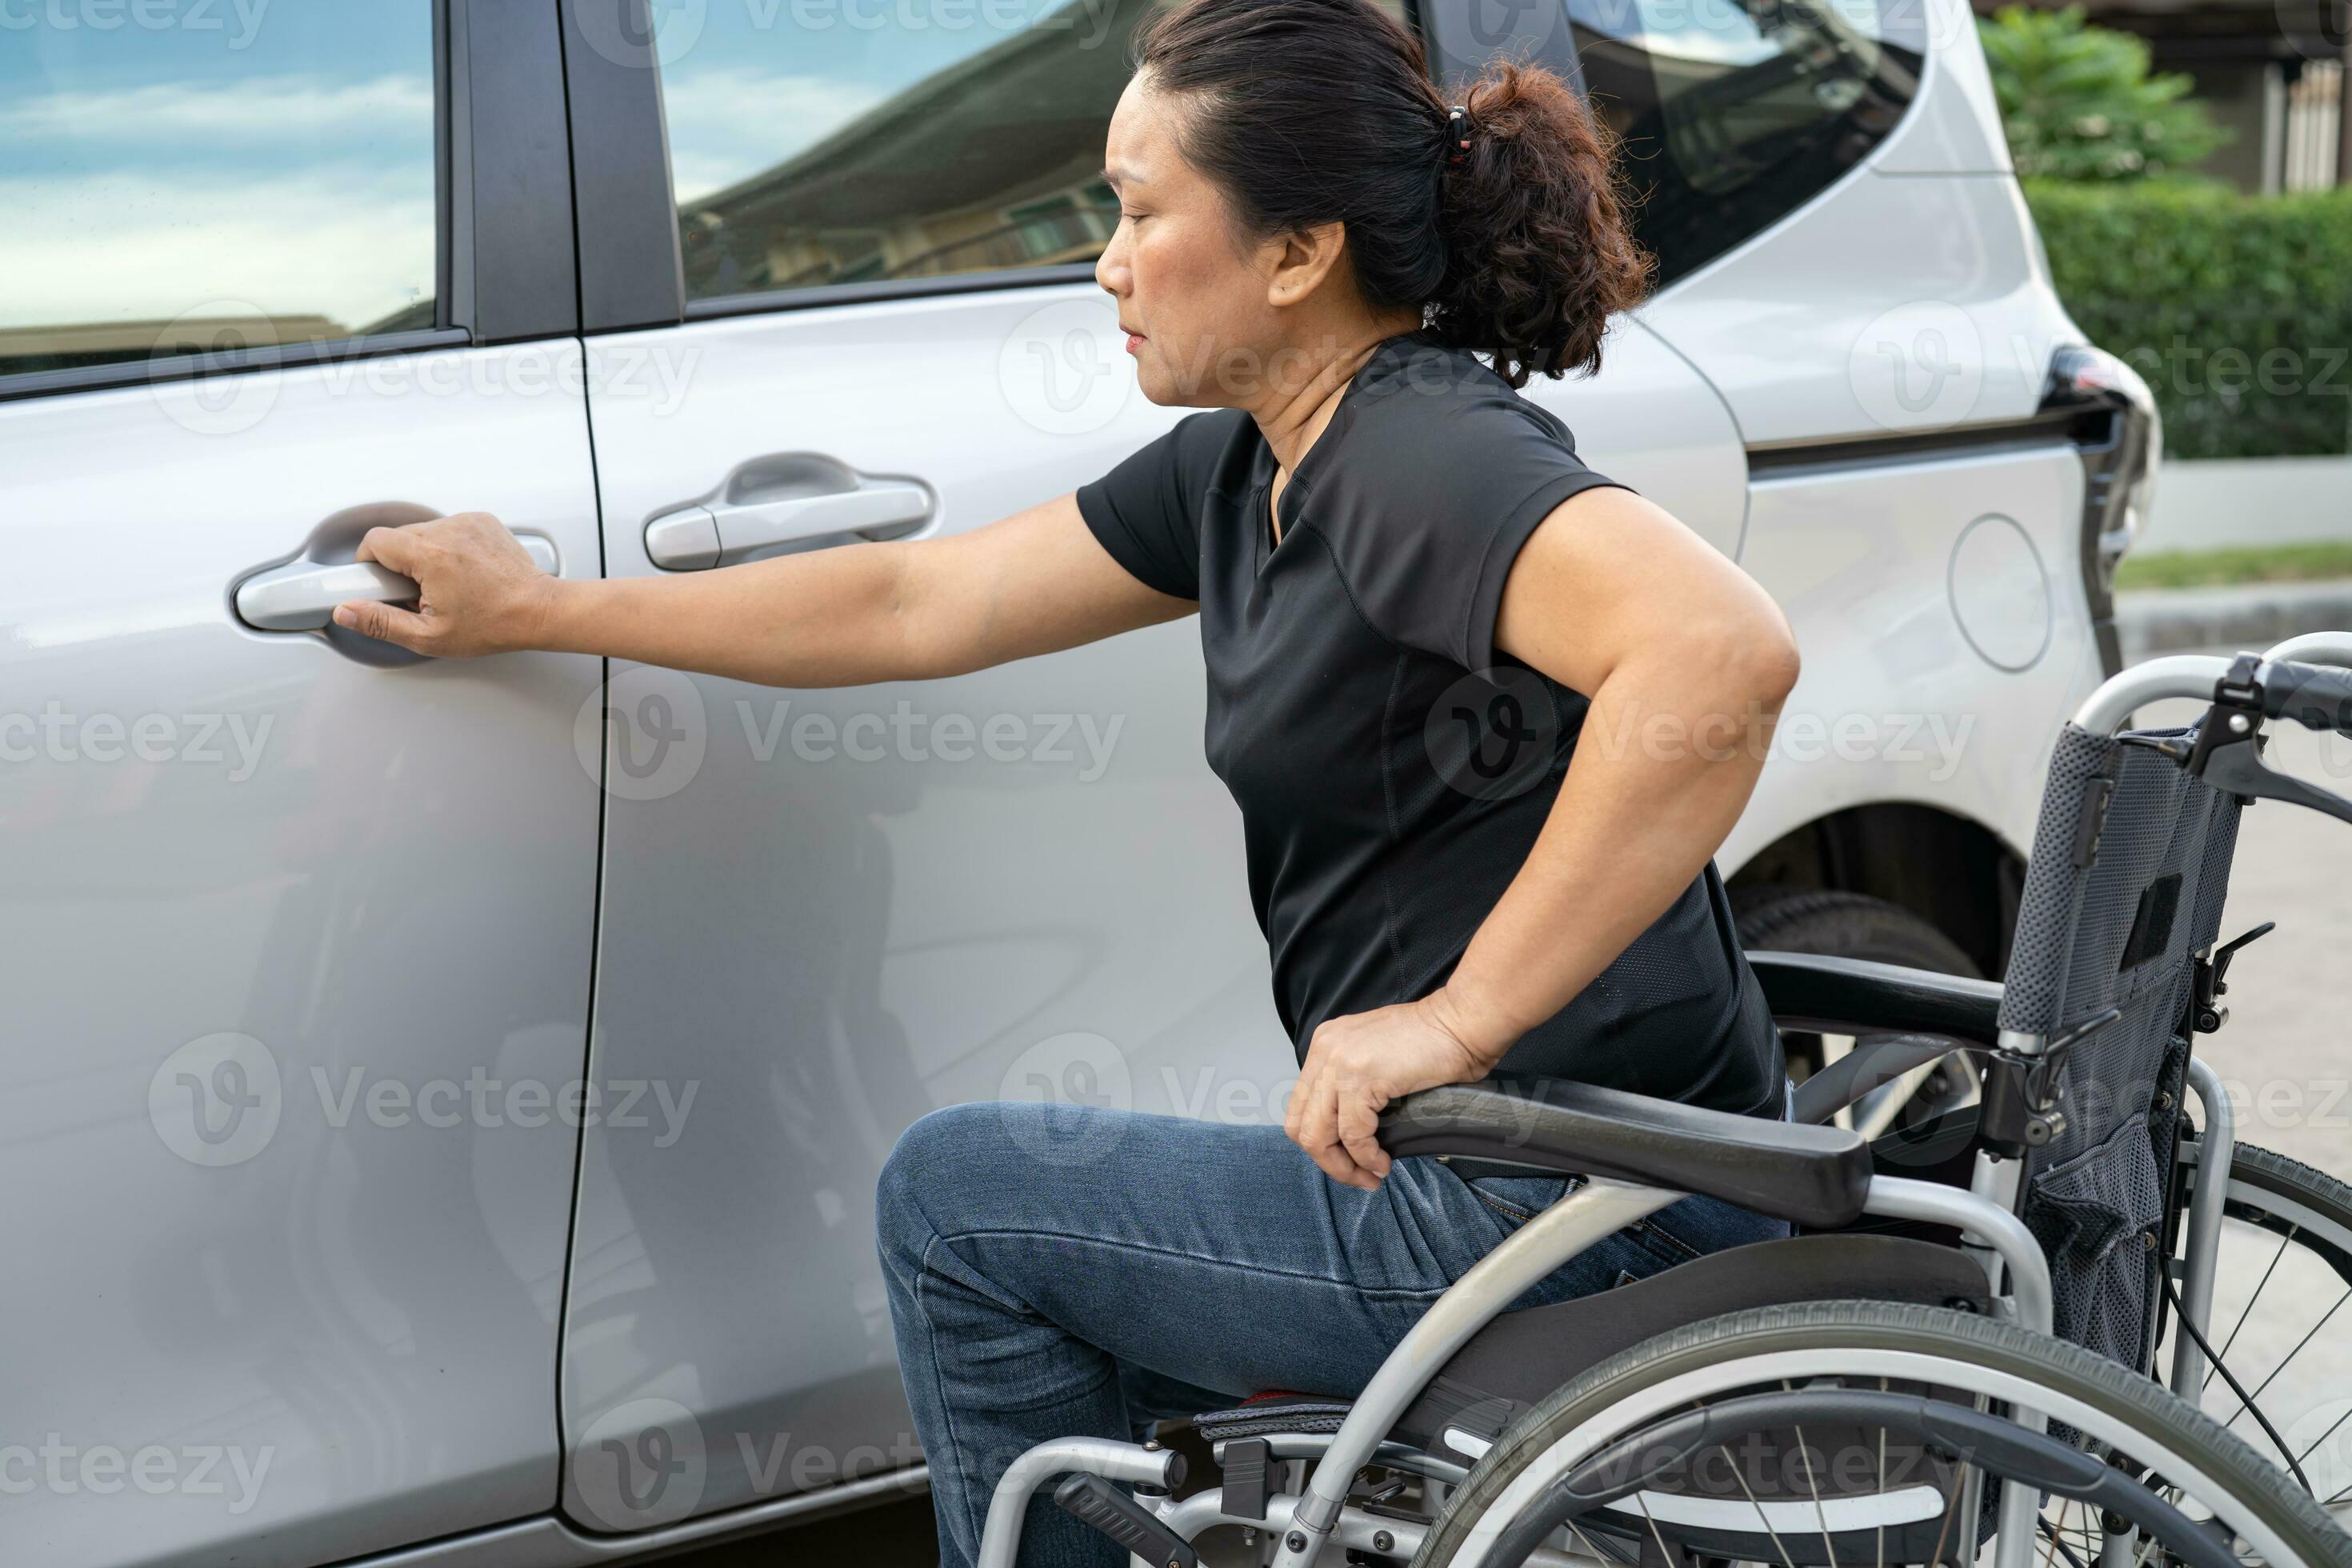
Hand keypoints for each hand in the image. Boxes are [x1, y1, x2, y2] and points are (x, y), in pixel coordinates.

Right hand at [331, 512, 560, 657]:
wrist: (539, 610)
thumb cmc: (493, 624)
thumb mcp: (429, 635)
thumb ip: (381, 622)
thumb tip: (346, 612)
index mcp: (431, 555)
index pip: (375, 541)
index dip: (369, 564)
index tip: (380, 584)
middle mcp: (449, 530)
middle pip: (399, 536)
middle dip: (399, 564)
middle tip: (418, 593)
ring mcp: (468, 522)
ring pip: (424, 531)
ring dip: (424, 555)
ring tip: (446, 585)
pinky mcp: (482, 520)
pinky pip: (449, 528)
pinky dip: (448, 547)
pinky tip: (464, 572)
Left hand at [1283, 991, 1502, 1190]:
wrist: (1461, 1022)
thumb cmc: (1434, 1040)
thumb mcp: (1376, 1057)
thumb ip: (1354, 1084)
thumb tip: (1349, 1132)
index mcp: (1325, 1046)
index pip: (1301, 1107)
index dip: (1320, 1143)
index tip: (1347, 1161)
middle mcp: (1323, 1052)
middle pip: (1300, 1125)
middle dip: (1328, 1161)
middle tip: (1358, 1176)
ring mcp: (1338, 1064)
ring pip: (1318, 1135)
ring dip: (1344, 1166)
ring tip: (1370, 1175)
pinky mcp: (1360, 1079)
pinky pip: (1353, 1134)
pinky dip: (1366, 1156)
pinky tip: (1383, 1162)